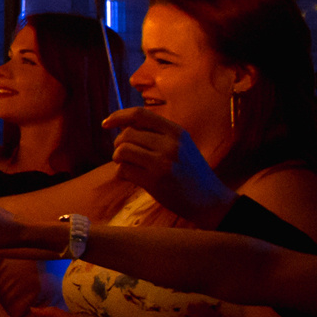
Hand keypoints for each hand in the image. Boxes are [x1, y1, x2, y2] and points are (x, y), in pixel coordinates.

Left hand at [103, 107, 233, 226]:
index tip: (106, 124)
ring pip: (121, 151)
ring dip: (119, 159)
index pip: (139, 114)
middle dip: (118, 144)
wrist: (210, 201)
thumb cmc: (189, 172)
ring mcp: (163, 163)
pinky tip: (134, 178)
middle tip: (125, 155)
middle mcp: (170, 144)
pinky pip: (123, 170)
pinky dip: (122, 174)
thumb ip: (156, 134)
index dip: (118, 116)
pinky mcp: (155, 181)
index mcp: (176, 132)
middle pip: (126, 134)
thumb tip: (120, 125)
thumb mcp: (181, 145)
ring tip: (129, 165)